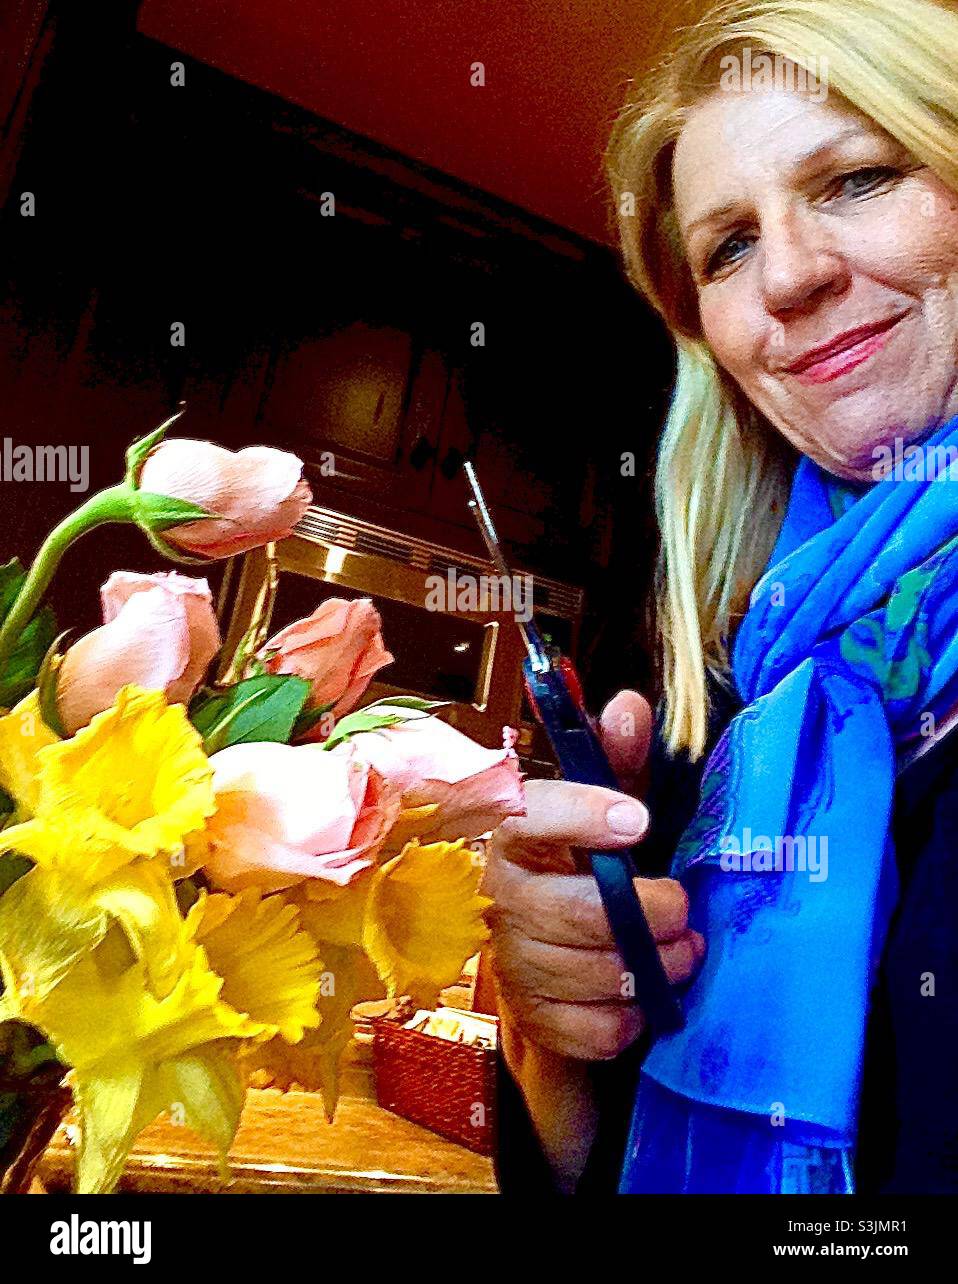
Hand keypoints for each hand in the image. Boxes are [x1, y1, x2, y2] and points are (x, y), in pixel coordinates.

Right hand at [483, 689, 704, 1061]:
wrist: (554, 957)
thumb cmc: (583, 869)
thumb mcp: (606, 810)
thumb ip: (618, 762)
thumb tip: (629, 706)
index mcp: (513, 833)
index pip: (527, 815)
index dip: (580, 814)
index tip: (636, 820)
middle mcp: (498, 894)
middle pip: (564, 909)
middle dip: (640, 913)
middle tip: (684, 911)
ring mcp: (509, 960)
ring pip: (578, 972)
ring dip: (646, 967)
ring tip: (682, 954)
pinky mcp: (530, 1016)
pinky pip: (584, 1028)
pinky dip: (624, 1020)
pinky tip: (643, 1000)